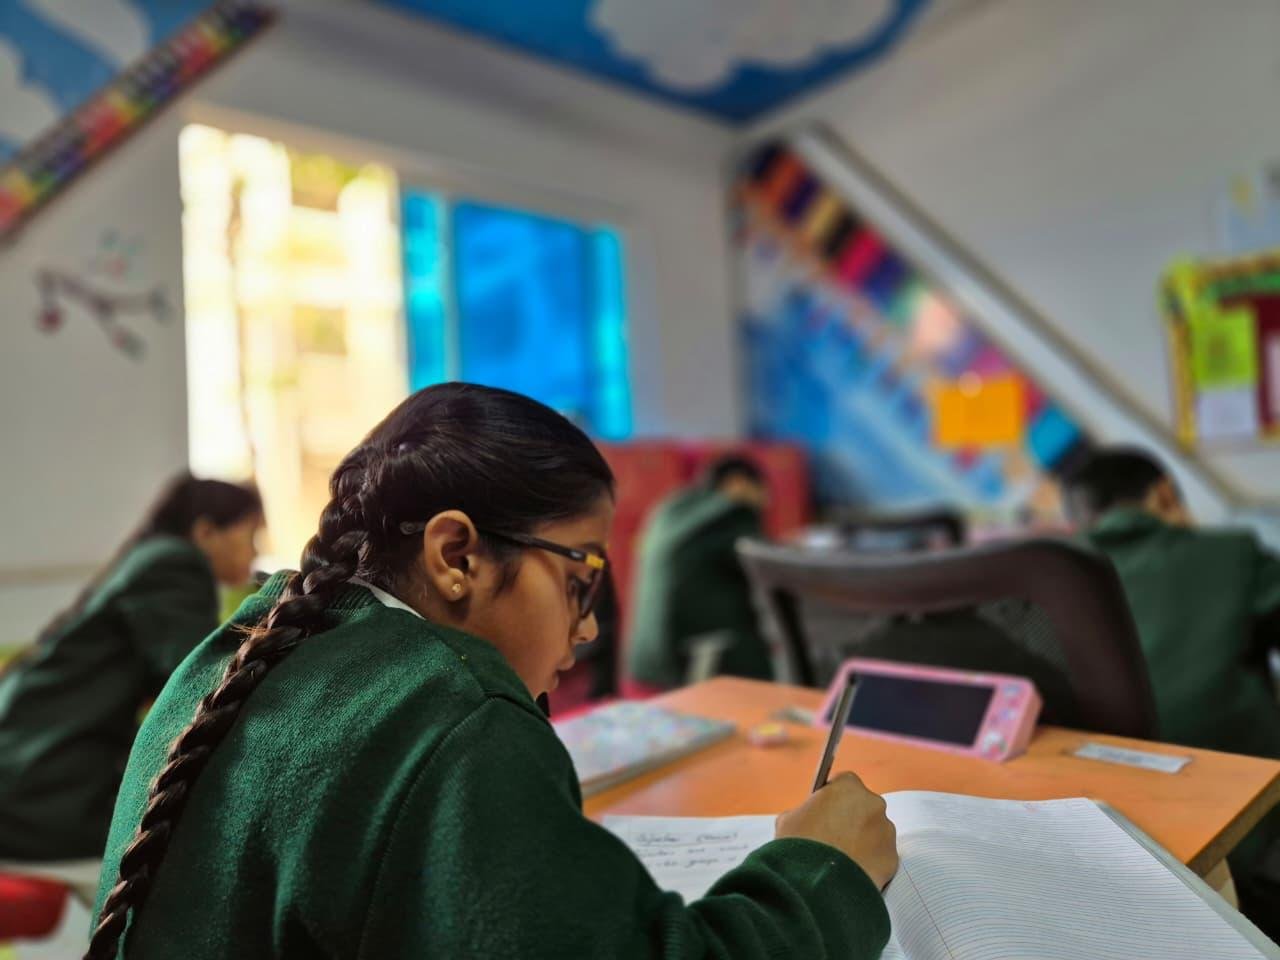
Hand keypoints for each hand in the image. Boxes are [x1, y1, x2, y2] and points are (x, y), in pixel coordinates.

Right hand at [775, 772, 898, 887]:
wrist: (816, 884)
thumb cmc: (799, 845)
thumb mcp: (789, 820)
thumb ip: (805, 812)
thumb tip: (809, 819)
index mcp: (848, 786)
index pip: (844, 784)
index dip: (833, 799)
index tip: (825, 813)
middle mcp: (873, 803)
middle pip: (863, 808)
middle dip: (851, 821)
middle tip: (833, 839)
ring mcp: (886, 831)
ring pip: (874, 834)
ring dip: (862, 843)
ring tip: (842, 861)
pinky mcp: (892, 858)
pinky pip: (880, 858)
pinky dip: (869, 864)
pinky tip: (851, 874)